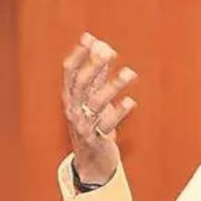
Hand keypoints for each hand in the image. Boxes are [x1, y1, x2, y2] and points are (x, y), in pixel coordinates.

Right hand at [61, 32, 137, 183]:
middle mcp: (73, 109)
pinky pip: (107, 125)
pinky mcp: (96, 139)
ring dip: (113, 86)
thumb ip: (96, 73)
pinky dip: (118, 113)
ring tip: (130, 72)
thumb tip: (100, 43)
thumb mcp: (91, 97)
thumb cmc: (92, 123)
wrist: (91, 162)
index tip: (90, 38)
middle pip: (81, 84)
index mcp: (70, 97)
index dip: (79, 55)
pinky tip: (131, 102)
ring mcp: (83, 124)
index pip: (69, 72)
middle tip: (109, 51)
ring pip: (96, 102)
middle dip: (94, 66)